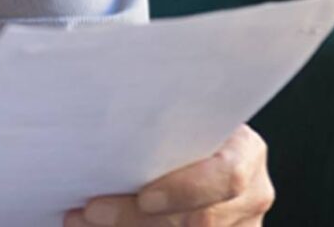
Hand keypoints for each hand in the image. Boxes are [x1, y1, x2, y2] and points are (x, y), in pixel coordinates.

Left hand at [64, 125, 273, 226]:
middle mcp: (251, 194)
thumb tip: (101, 127)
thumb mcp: (179, 117)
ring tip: (81, 218)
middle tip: (91, 210)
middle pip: (200, 220)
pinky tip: (93, 225)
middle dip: (137, 218)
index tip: (145, 198)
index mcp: (245, 151)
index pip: (228, 176)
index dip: (186, 190)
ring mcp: (241, 225)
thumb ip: (157, 125)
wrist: (191, 147)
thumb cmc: (177, 125)